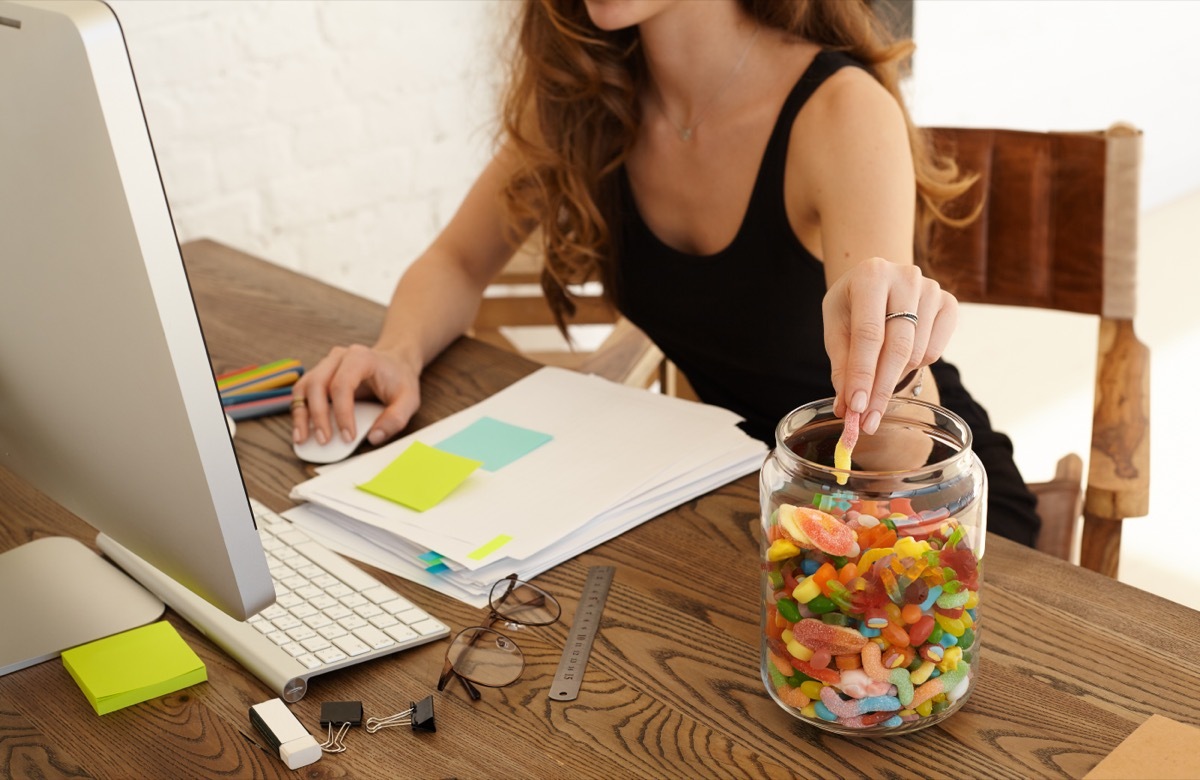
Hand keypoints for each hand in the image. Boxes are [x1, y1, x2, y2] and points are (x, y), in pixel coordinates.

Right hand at [291, 344, 419, 447]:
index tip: (348, 437)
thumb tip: (374, 438)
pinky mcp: (319, 376)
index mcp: (360, 358)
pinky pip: (303, 392)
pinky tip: (302, 430)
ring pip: (304, 387)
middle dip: (318, 416)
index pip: (342, 385)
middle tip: (324, 440)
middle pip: (317, 384)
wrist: (395, 363)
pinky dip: (300, 411)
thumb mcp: (409, 399)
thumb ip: (396, 419)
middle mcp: (338, 358)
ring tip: (302, 438)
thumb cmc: (399, 379)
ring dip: (301, 414)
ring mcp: (325, 365)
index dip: (342, 413)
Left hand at [823, 257, 956, 433]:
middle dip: (881, 389)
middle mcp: (906, 277)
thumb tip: (847, 409)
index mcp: (870, 275)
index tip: (856, 409)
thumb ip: (842, 366)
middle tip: (868, 422)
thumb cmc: (852, 305)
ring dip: (894, 376)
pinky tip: (899, 357)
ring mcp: (932, 288)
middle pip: (897, 348)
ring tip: (877, 372)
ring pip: (916, 353)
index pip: (868, 335)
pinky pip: (934, 352)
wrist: (876, 279)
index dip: (862, 375)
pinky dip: (915, 365)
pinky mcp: (950, 303)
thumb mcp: (836, 328)